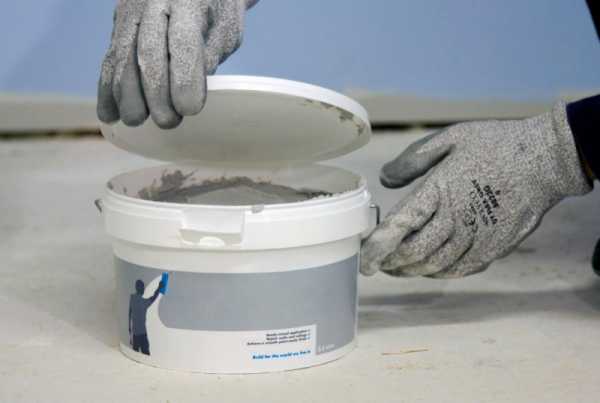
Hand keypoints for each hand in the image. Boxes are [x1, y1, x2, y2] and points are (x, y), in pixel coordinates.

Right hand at [98, 0, 257, 128]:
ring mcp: (131, 12)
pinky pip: (109, 59)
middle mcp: (154, 0)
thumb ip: (209, 54)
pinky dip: (107, 89)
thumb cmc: (217, 12)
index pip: (183, 40)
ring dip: (126, 95)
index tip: (189, 109)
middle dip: (155, 93)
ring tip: (137, 120)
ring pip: (122, 57)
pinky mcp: (118, 25)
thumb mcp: (225, 30)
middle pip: (148, 51)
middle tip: (168, 121)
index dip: (184, 78)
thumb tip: (188, 89)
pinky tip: (110, 113)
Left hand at [361, 103, 590, 278]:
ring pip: (434, 266)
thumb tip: (384, 178)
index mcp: (440, 191)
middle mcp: (456, 219)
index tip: (363, 259)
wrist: (545, 159)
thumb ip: (412, 160)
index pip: (398, 228)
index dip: (376, 248)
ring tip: (396, 269)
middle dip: (389, 263)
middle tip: (376, 264)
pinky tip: (428, 268)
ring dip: (410, 271)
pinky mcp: (494, 247)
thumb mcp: (449, 139)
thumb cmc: (495, 144)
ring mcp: (476, 237)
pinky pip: (460, 269)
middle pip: (413, 253)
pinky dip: (438, 273)